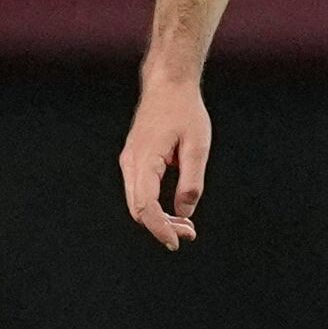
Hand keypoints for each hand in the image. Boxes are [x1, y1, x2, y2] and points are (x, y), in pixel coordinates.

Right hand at [120, 78, 213, 249]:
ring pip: (138, 202)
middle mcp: (130, 163)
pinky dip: (155, 206)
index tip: (176, 242)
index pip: (145, 205)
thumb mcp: (197, 145)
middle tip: (190, 235)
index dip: (159, 227)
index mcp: (143, 159)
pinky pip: (140, 191)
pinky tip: (175, 211)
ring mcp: (130, 162)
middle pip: (138, 208)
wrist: (168, 85)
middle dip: (161, 226)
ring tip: (187, 227)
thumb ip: (192, 179)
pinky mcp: (135, 161)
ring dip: (159, 218)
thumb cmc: (185, 112)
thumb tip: (185, 211)